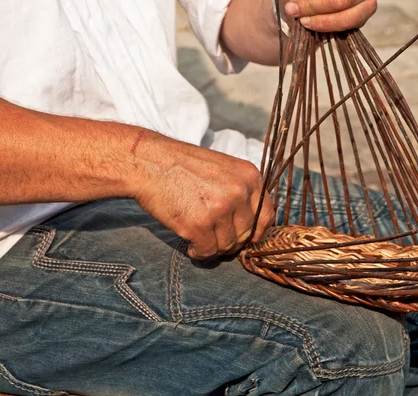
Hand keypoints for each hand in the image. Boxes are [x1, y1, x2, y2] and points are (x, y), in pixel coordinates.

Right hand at [132, 133, 274, 259]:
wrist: (150, 162)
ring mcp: (220, 209)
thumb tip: (251, 226)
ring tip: (199, 237)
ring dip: (213, 247)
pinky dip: (199, 253)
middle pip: (246, 234)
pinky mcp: (199, 225)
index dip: (255, 231)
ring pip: (227, 246)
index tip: (243, 237)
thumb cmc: (183, 166)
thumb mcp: (223, 169)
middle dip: (231, 241)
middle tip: (213, 237)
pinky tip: (190, 244)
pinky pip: (207, 252)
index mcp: (249, 176)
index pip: (266, 216)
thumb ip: (241, 191)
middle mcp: (239, 192)